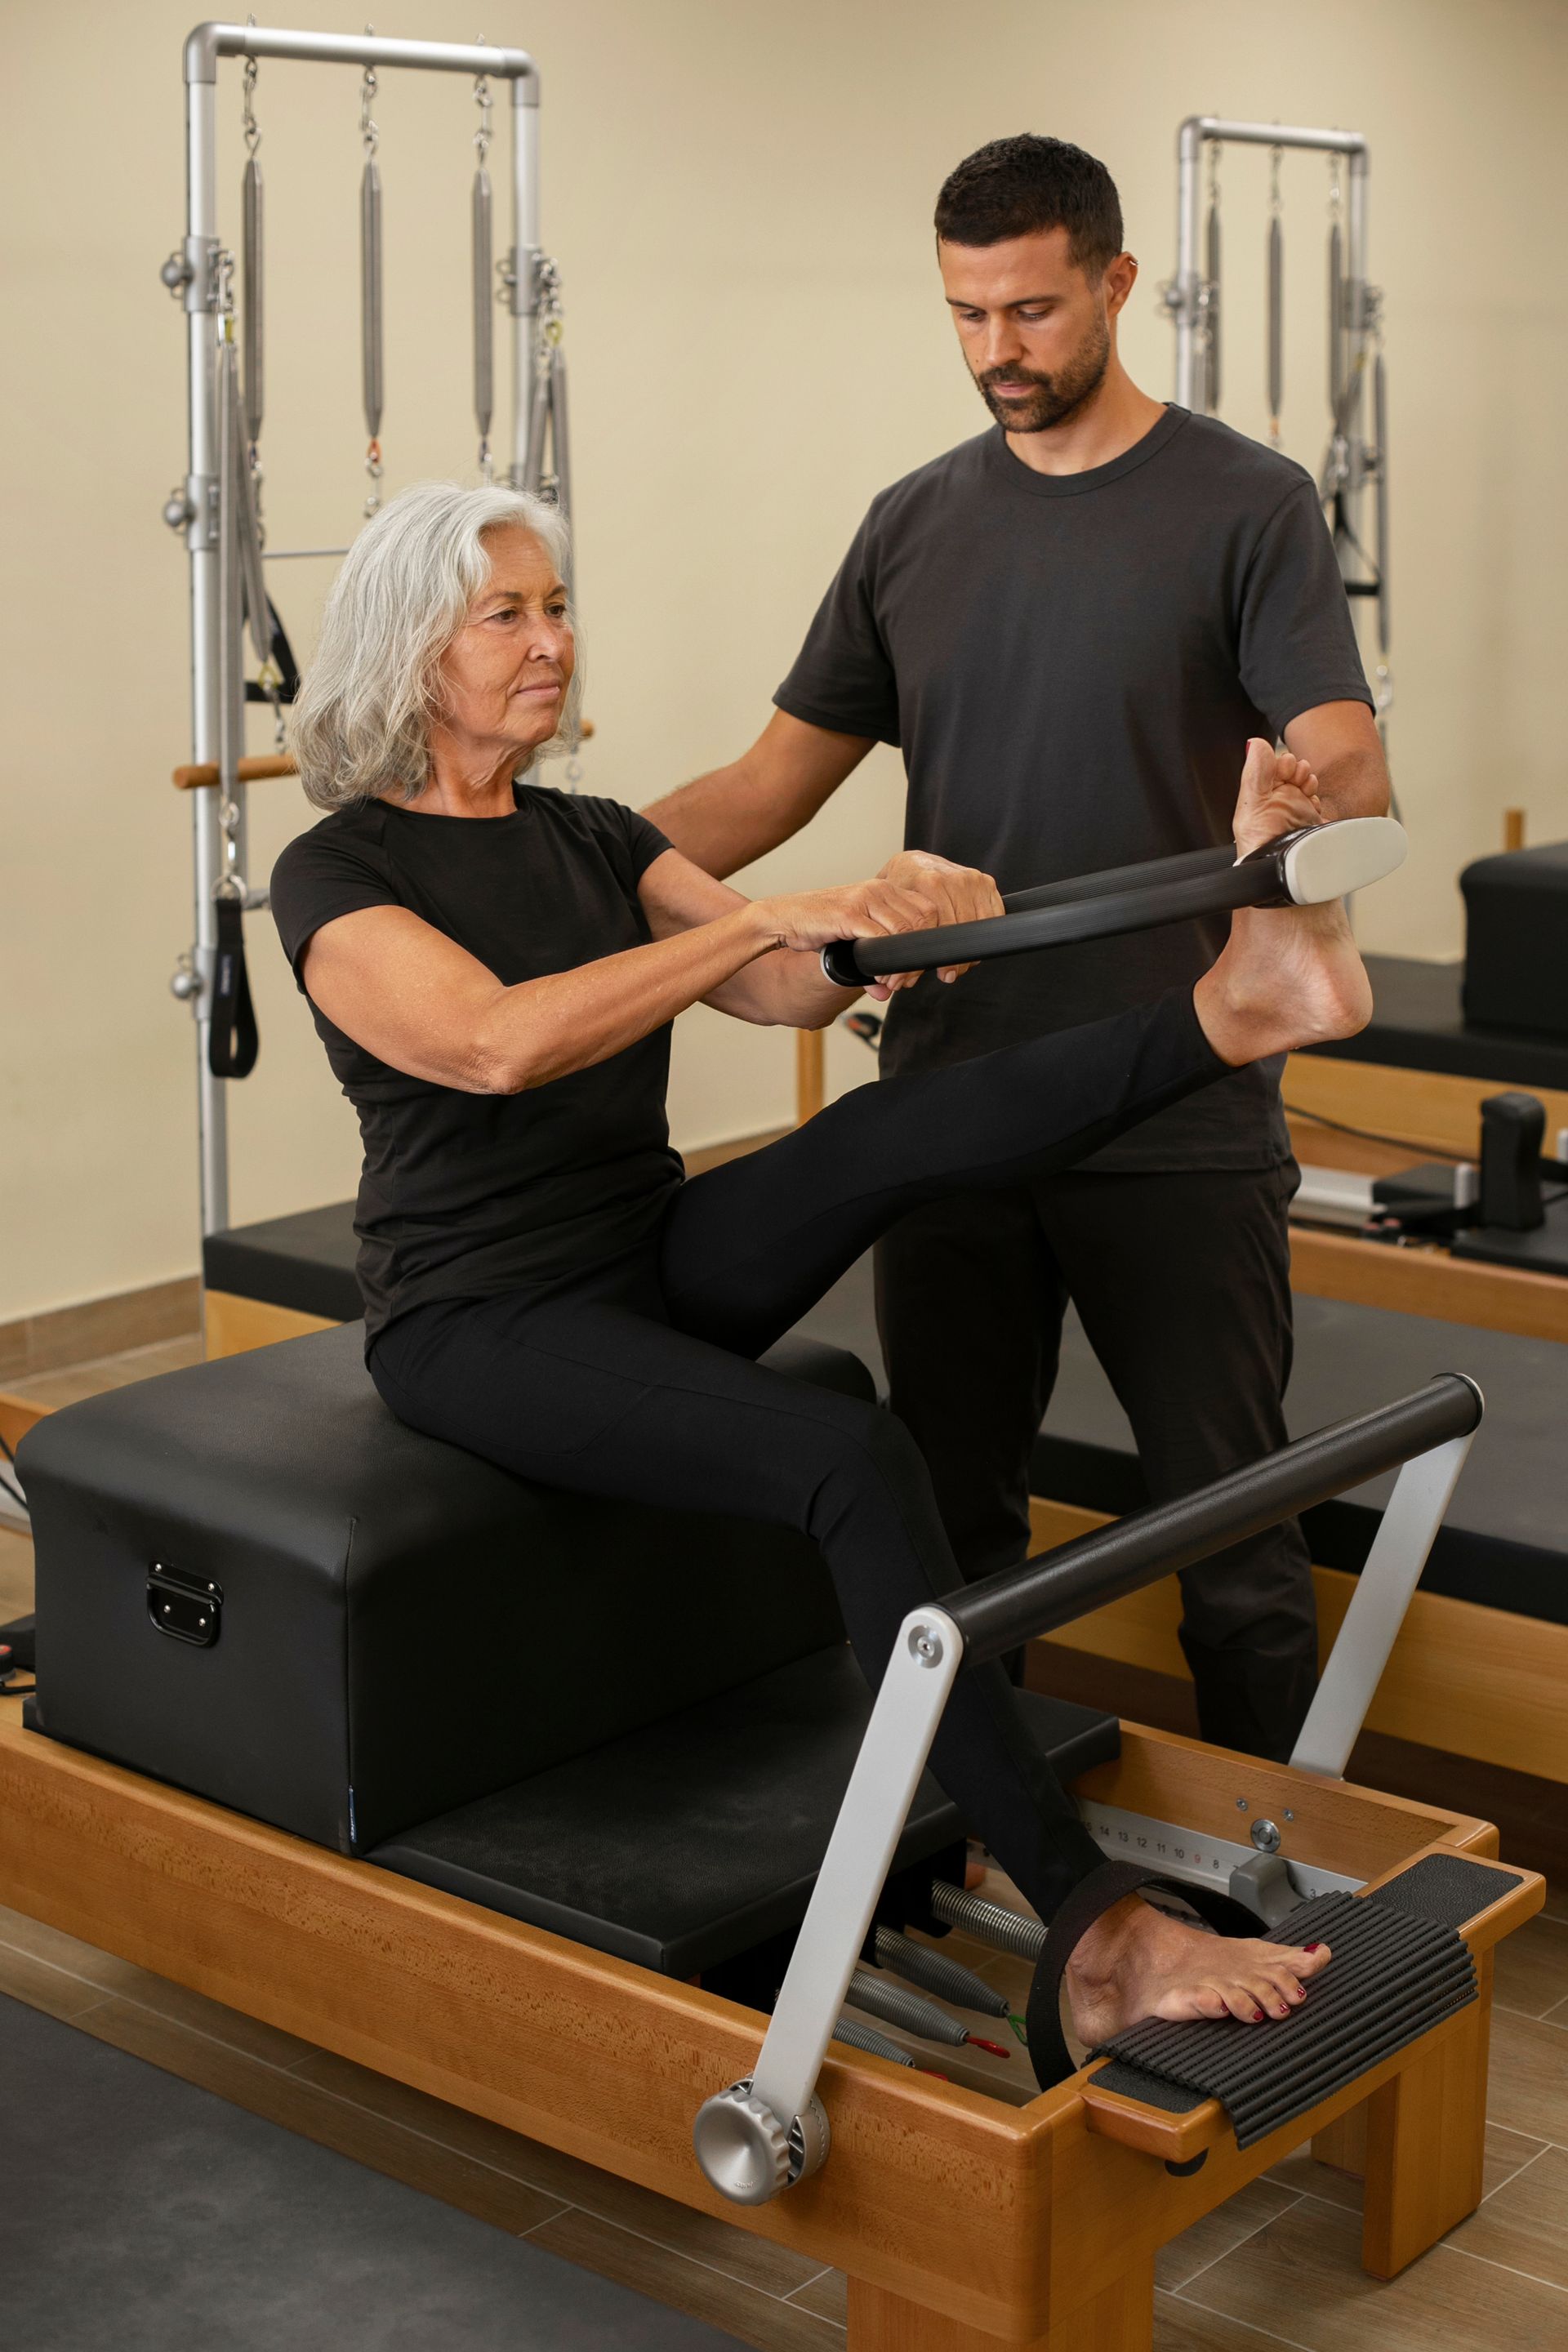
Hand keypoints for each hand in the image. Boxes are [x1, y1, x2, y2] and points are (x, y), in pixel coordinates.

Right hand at [753, 861, 994, 998]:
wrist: (781, 918)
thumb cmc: (816, 927)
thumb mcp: (852, 942)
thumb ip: (873, 962)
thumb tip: (886, 991)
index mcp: (886, 889)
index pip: (931, 910)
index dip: (933, 942)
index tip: (920, 968)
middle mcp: (880, 889)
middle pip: (926, 920)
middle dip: (922, 956)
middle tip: (908, 981)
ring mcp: (865, 899)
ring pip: (908, 930)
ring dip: (905, 964)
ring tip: (894, 982)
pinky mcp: (849, 914)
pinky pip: (881, 940)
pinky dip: (885, 964)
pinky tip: (878, 978)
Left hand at [873, 852, 1004, 986]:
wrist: (911, 863)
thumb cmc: (899, 890)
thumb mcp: (889, 910)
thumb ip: (889, 938)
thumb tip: (886, 981)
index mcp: (927, 882)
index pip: (942, 928)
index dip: (941, 955)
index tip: (941, 973)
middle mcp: (951, 877)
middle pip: (962, 929)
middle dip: (957, 957)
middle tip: (950, 974)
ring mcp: (970, 878)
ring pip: (979, 925)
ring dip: (972, 949)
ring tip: (961, 963)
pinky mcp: (985, 882)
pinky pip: (993, 915)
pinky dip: (984, 934)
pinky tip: (971, 944)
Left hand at [1234, 738, 1324, 858]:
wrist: (1288, 872)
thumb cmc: (1262, 847)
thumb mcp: (1252, 806)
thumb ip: (1255, 774)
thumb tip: (1254, 744)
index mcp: (1259, 798)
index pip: (1270, 768)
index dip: (1280, 762)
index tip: (1285, 767)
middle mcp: (1276, 804)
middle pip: (1291, 773)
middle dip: (1297, 769)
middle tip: (1298, 777)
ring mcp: (1296, 813)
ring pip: (1306, 784)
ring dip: (1309, 780)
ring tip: (1307, 788)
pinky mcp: (1312, 823)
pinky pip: (1319, 802)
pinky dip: (1318, 798)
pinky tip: (1313, 804)